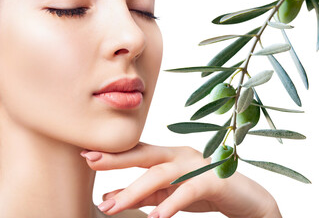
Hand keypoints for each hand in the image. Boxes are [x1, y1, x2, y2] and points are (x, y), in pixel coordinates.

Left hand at [81, 143, 280, 217]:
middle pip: (145, 154)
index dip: (113, 152)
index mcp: (169, 155)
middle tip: (91, 160)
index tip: (87, 154)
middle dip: (117, 158)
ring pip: (161, 174)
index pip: (137, 151)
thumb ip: (140, 195)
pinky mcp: (212, 180)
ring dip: (135, 190)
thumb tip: (108, 198)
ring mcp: (197, 165)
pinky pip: (188, 191)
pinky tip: (156, 217)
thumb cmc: (203, 191)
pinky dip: (171, 204)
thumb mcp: (167, 194)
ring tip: (112, 207)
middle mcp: (180, 154)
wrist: (245, 198)